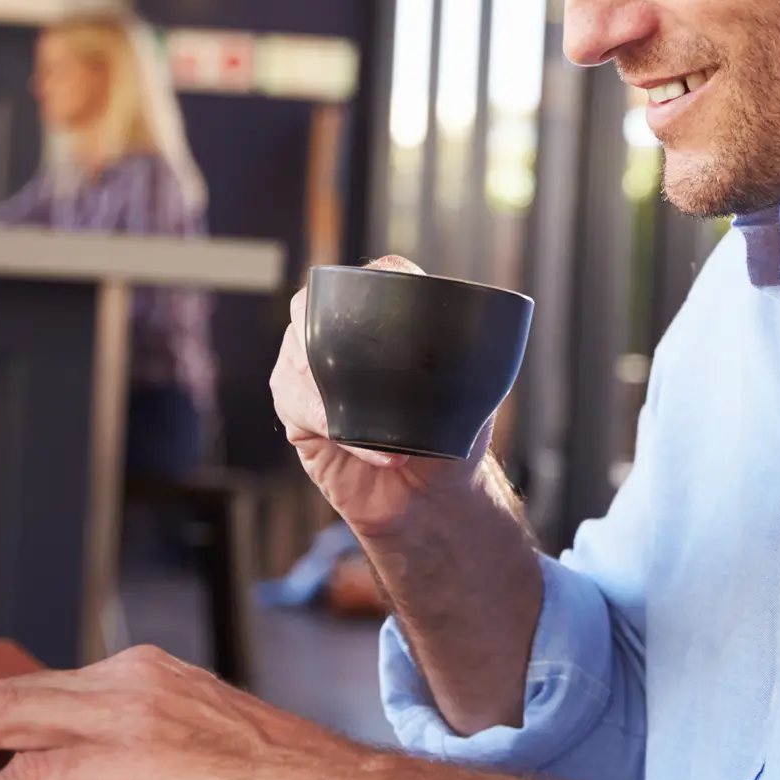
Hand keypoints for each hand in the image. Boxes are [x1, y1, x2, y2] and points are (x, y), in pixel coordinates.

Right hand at [269, 255, 486, 536]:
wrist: (429, 503)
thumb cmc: (450, 445)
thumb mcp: (473, 397)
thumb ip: (473, 362)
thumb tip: (485, 334)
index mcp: (382, 325)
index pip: (374, 279)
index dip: (378, 277)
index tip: (397, 287)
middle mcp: (339, 342)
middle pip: (311, 307)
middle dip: (321, 324)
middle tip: (347, 353)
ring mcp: (311, 378)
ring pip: (295, 357)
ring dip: (324, 385)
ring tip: (360, 418)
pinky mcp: (297, 417)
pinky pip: (294, 405)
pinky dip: (321, 418)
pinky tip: (348, 437)